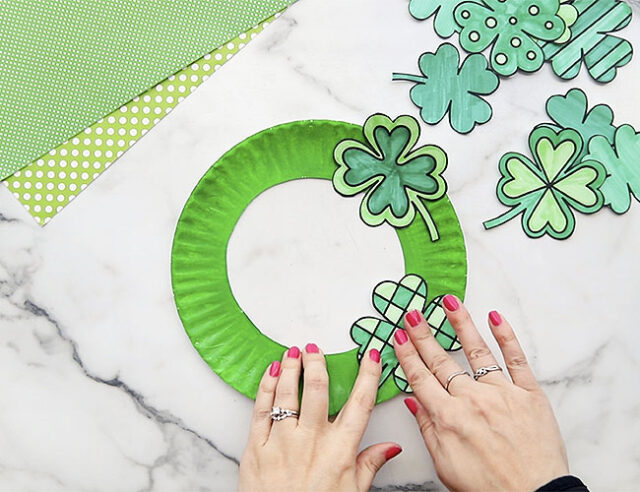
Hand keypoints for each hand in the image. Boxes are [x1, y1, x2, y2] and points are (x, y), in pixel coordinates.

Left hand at [238, 343, 401, 491]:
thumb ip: (370, 464)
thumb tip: (390, 448)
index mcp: (339, 450)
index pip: (359, 403)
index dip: (368, 375)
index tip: (372, 355)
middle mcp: (311, 440)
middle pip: (317, 388)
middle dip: (316, 362)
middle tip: (314, 349)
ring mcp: (282, 442)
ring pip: (287, 393)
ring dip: (289, 368)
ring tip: (291, 353)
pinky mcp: (257, 447)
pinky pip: (261, 409)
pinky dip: (265, 387)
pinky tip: (269, 374)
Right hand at [394, 297, 568, 491]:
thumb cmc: (489, 487)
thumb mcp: (445, 464)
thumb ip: (427, 428)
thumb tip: (412, 401)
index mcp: (448, 417)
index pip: (420, 377)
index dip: (407, 355)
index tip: (398, 337)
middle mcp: (472, 399)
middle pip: (441, 360)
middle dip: (423, 334)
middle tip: (412, 313)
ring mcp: (501, 393)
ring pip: (476, 351)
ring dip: (460, 324)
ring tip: (448, 302)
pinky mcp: (528, 393)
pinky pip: (516, 359)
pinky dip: (505, 336)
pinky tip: (495, 317)